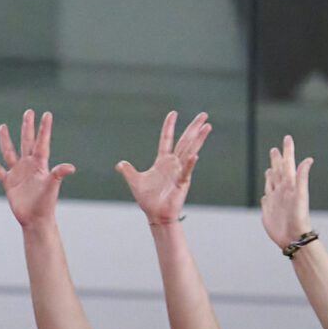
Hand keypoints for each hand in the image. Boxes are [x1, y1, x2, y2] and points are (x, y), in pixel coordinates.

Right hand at [0, 109, 73, 227]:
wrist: (35, 219)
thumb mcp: (52, 187)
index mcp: (40, 164)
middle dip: (27, 127)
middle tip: (28, 112)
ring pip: (10, 152)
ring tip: (2, 126)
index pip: (41, 142)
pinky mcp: (9, 182)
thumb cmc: (46, 204)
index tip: (46, 114)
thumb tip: (71, 167)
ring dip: (6, 140)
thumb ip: (58, 174)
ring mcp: (18, 173)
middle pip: (26, 141)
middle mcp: (29, 165)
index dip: (44, 128)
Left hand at [116, 110, 208, 225]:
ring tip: (207, 126)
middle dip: (194, 127)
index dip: (169, 126)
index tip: (173, 113)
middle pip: (185, 141)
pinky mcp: (182, 182)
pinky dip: (189, 163)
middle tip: (204, 115)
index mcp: (163, 161)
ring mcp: (179, 171)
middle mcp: (173, 163)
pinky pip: (186, 171)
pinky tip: (194, 155)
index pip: (167, 139)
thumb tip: (120, 164)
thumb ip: (128, 171)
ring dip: (198, 139)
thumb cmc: (148, 199)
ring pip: (189, 151)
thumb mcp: (135, 182)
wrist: (155, 215)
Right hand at [260, 134, 313, 247]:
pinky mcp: (269, 210)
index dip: (288, 151)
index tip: (287, 138)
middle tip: (275, 149)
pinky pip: (266, 198)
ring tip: (271, 167)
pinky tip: (267, 191)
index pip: (288, 164)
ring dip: (271, 173)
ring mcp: (275, 200)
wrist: (292, 237)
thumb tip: (308, 160)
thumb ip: (302, 177)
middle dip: (277, 160)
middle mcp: (282, 190)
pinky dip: (266, 192)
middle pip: (278, 171)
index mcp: (290, 184)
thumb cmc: (298, 217)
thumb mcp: (301, 195)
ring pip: (272, 183)